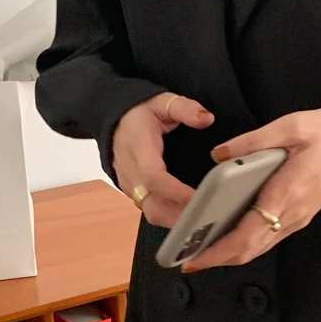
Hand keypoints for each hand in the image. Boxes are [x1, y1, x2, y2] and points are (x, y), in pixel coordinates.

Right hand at [114, 93, 214, 228]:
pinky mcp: (132, 192)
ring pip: (150, 212)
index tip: (198, 196)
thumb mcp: (162, 101)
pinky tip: (190, 216)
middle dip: (179, 215)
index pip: (153, 176)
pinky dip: (170, 217)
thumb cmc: (140, 112)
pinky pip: (150, 210)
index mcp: (138, 146)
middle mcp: (130, 170)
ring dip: (176, 220)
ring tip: (203, 220)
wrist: (112, 119)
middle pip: (152, 203)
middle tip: (208, 217)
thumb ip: (184, 108)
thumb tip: (206, 119)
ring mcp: (129, 184)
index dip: (175, 191)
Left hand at [183, 108, 320, 270]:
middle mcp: (293, 213)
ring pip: (259, 246)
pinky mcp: (301, 215)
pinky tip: (226, 234)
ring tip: (198, 248)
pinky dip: (244, 242)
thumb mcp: (293, 125)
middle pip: (250, 248)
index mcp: (288, 192)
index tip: (194, 255)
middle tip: (185, 257)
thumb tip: (219, 154)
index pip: (249, 233)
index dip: (219, 249)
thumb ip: (253, 141)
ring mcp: (299, 217)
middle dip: (217, 257)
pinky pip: (268, 237)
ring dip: (229, 252)